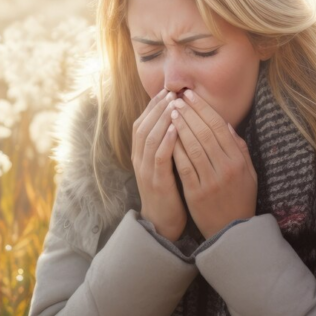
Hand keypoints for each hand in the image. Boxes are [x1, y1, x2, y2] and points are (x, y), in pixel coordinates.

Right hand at [132, 89, 186, 241]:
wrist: (162, 224)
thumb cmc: (168, 193)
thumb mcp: (164, 166)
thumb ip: (166, 146)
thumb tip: (176, 123)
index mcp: (140, 155)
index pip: (143, 123)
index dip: (153, 106)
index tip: (167, 91)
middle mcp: (139, 160)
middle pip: (143, 126)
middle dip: (157, 107)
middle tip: (171, 92)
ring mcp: (145, 171)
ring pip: (150, 138)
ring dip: (162, 119)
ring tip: (174, 104)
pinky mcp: (156, 181)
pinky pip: (159, 157)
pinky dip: (166, 140)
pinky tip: (175, 129)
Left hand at [169, 90, 257, 239]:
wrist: (231, 230)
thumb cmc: (239, 197)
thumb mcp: (248, 172)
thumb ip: (238, 148)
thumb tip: (225, 124)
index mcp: (239, 160)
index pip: (219, 127)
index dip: (204, 109)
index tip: (191, 96)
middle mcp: (227, 168)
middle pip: (206, 133)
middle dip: (190, 113)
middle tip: (177, 98)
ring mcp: (211, 181)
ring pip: (193, 147)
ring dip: (180, 127)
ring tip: (170, 111)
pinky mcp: (197, 193)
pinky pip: (184, 166)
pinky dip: (175, 149)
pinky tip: (167, 136)